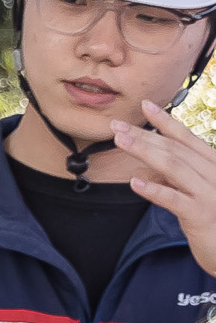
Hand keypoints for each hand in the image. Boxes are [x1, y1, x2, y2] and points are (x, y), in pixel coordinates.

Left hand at [112, 99, 215, 275]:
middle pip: (175, 150)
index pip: (186, 139)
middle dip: (145, 136)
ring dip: (146, 152)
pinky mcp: (200, 214)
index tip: (144, 105)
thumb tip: (147, 165)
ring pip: (174, 168)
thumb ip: (176, 177)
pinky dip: (154, 189)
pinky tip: (134, 182)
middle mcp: (213, 174)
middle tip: (116, 125)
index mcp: (212, 165)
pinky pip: (174, 199)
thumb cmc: (213, 218)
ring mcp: (208, 193)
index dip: (165, 121)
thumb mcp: (195, 192)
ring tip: (121, 142)